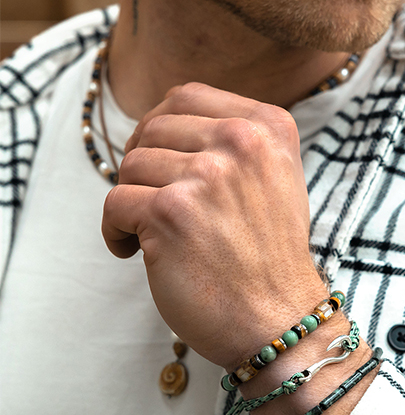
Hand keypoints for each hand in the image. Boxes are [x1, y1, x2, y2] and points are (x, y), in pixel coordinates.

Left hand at [102, 82, 328, 369]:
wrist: (279, 317)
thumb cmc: (270, 255)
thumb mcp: (274, 179)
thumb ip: (232, 143)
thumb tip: (163, 125)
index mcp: (267, 127)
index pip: (186, 97)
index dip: (159, 126)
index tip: (158, 158)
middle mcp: (240, 142)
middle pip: (153, 129)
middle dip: (143, 164)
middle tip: (150, 199)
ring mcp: (206, 175)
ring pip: (131, 165)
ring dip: (132, 199)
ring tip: (150, 231)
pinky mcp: (171, 213)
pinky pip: (115, 202)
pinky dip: (115, 228)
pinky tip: (132, 249)